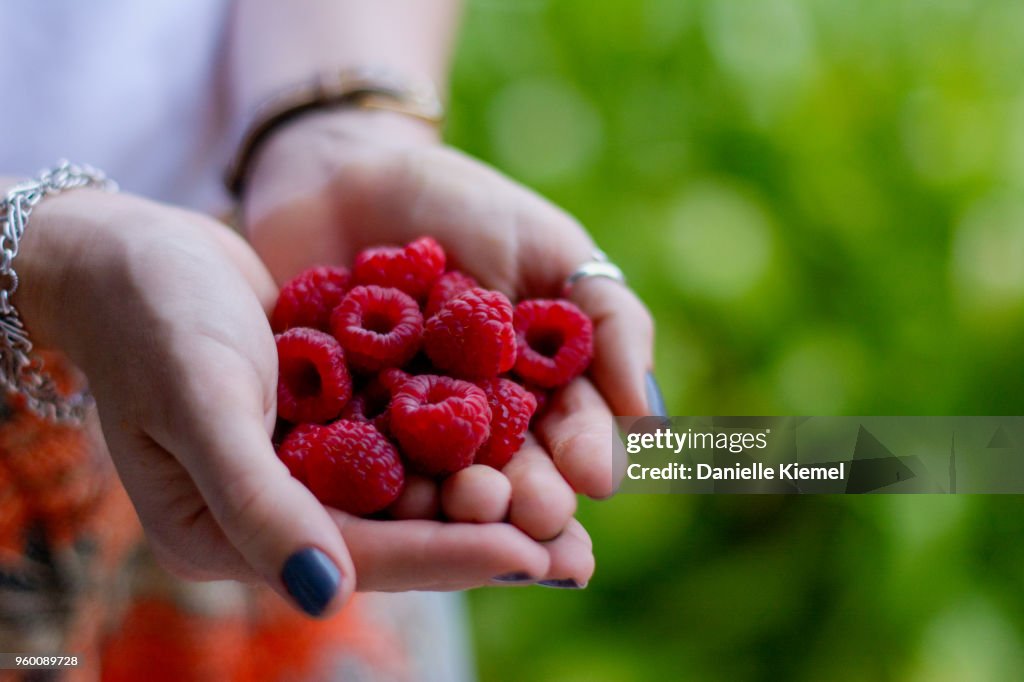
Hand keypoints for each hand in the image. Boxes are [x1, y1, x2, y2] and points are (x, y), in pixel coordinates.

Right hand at [14, 189, 589, 617]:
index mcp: (230, 534)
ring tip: (571, 512)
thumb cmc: (154, 321)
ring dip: (489, 498)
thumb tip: (324, 596)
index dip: (447, 555)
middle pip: (399, 535)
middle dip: (488, 542)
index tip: (532, 554)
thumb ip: (258, 503)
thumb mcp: (201, 406)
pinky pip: (403, 440)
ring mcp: (305, 466)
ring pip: (413, 493)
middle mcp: (277, 511)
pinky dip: (460, 442)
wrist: (136, 251)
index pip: (358, 555)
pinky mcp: (328, 419)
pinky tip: (525, 441)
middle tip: (577, 555)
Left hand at [242, 110, 656, 538]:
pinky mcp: (331, 424)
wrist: (349, 173)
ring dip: (451, 498)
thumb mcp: (553, 248)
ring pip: (434, 476)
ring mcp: (401, 428)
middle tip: (531, 512)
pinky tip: (385, 488)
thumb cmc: (468, 207)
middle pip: (506, 470)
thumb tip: (647, 418)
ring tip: (465, 506)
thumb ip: (611, 323)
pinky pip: (349, 454)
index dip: (583, 454)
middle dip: (523, 493)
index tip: (594, 474)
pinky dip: (366, 470)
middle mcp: (473, 423)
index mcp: (536, 392)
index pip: (570, 433)